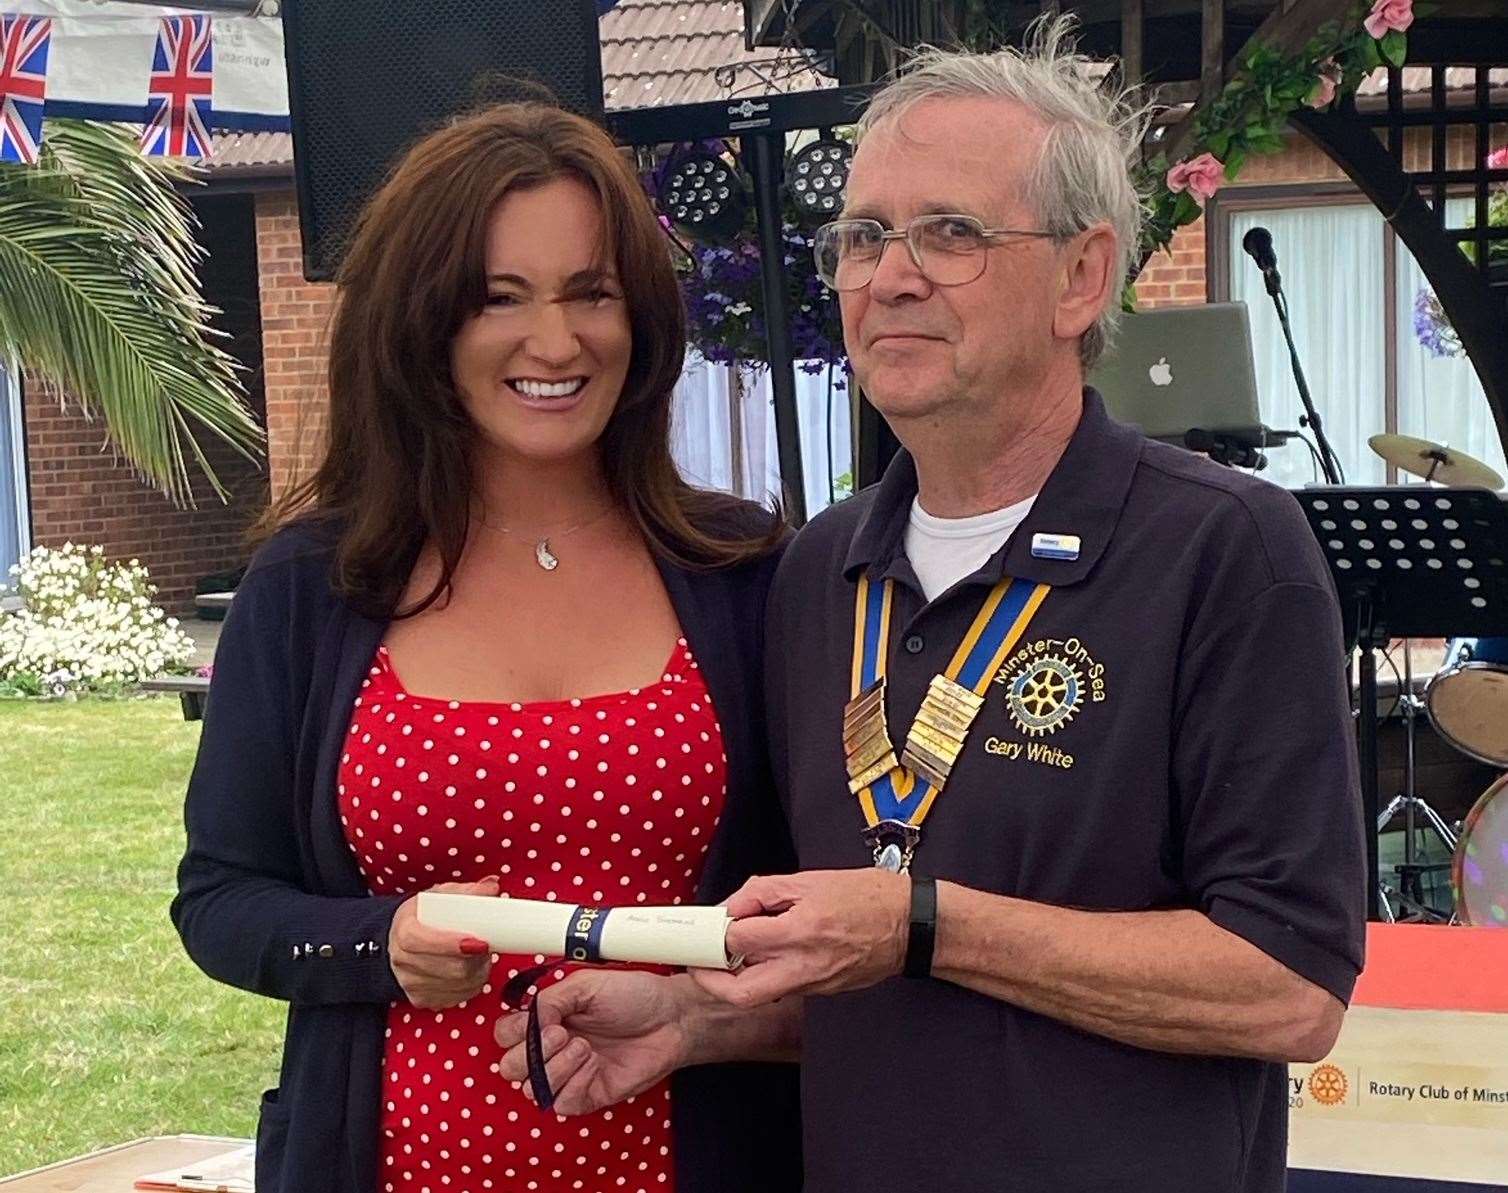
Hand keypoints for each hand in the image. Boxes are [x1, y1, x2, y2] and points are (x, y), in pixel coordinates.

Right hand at [388, 877, 499, 1008]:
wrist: (401, 939)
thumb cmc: (421, 917)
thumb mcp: (440, 896)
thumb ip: (467, 891)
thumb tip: (491, 887)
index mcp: (405, 932)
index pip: (427, 942)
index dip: (455, 945)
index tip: (480, 941)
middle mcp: (403, 961)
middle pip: (451, 969)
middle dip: (477, 959)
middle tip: (487, 946)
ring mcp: (411, 984)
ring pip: (459, 985)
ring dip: (478, 972)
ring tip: (481, 955)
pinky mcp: (422, 1000)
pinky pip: (458, 997)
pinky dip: (472, 985)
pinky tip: (472, 970)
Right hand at [494, 970, 691, 1115]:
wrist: (671, 1017)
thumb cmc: (634, 995)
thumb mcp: (587, 984)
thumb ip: (551, 1000)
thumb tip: (529, 1020)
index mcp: (547, 1018)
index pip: (505, 1034)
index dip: (513, 1032)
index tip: (539, 1020)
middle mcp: (553, 1048)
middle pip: (510, 1068)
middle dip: (530, 1053)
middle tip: (561, 1034)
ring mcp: (569, 1073)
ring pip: (532, 1089)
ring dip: (554, 1068)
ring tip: (584, 1047)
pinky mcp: (588, 1094)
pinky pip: (562, 1103)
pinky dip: (574, 1084)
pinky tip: (593, 1065)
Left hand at [691, 869, 908, 1007]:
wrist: (910, 925)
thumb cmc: (866, 896)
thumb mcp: (810, 880)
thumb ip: (764, 893)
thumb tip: (733, 907)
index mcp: (800, 931)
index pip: (738, 939)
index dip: (720, 929)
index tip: (715, 922)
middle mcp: (803, 965)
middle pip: (739, 994)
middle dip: (710, 982)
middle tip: (700, 963)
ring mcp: (812, 984)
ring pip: (759, 996)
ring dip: (736, 980)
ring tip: (729, 956)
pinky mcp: (821, 991)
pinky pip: (781, 989)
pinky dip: (763, 975)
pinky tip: (763, 955)